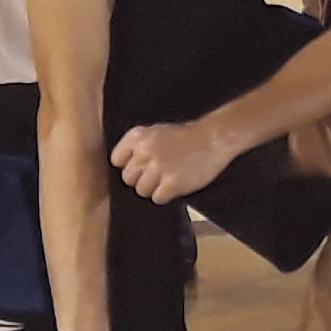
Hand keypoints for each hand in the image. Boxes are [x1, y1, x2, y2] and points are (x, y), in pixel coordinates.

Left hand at [111, 112, 239, 204]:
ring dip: (153, 189)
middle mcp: (145, 151)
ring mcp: (159, 168)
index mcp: (138, 136)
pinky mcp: (172, 183)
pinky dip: (165, 195)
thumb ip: (138, 146)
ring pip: (141, 190)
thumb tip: (124, 166)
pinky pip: (157, 198)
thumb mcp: (156, 132)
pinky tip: (174, 186)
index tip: (138, 168)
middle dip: (140, 179)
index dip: (127, 166)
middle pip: (128, 178)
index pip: (116, 159)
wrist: (213, 139)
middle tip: (155, 176)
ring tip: (165, 181)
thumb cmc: (186, 137)